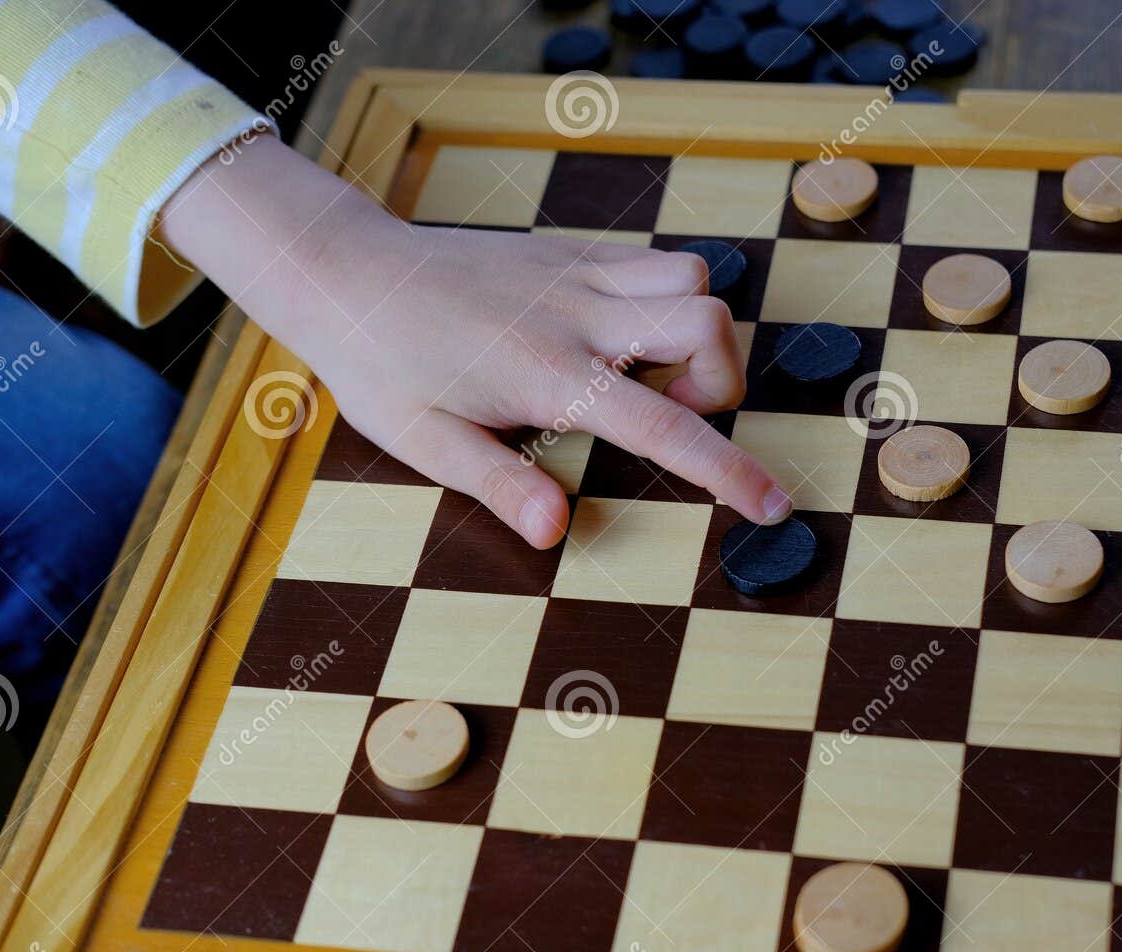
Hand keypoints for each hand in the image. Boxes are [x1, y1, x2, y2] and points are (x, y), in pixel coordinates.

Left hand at [159, 136, 791, 547]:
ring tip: (644, 374)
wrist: (349, 273)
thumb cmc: (383, 366)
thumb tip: (556, 531)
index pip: (666, 426)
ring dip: (696, 331)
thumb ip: (501, 484)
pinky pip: (652, 260)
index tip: (772, 505)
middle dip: (722, 378)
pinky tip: (616, 338)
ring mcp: (579, 274)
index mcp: (549, 376)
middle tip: (673, 412)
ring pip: (693, 276)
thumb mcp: (428, 444)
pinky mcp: (571, 251)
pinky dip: (663, 298)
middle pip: (709, 321)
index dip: (729, 472)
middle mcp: (578, 315)